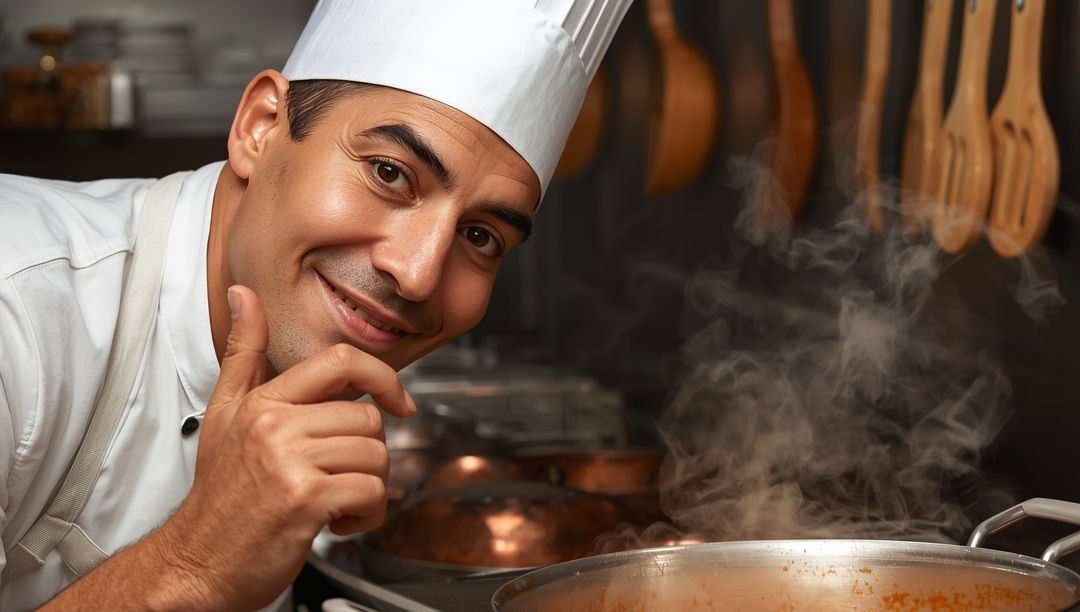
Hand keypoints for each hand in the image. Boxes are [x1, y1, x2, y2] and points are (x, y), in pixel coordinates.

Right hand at [158, 284, 414, 609]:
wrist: (198, 563)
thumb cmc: (221, 495)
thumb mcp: (224, 414)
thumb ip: (244, 354)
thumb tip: (244, 296)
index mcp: (264, 401)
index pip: (341, 362)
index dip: (385, 377)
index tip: (400, 401)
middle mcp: (276, 425)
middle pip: (368, 417)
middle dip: (367, 453)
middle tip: (338, 476)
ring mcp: (289, 462)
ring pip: (376, 455)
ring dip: (369, 487)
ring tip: (335, 500)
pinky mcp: (305, 500)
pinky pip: (371, 492)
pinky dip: (367, 515)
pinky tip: (337, 521)